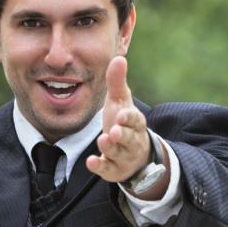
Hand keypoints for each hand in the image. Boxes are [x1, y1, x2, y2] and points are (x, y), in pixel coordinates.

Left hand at [86, 56, 150, 182]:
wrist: (134, 153)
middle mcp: (132, 140)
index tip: (122, 115)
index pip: (135, 120)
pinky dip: (100, 166)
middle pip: (129, 138)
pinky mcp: (114, 168)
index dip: (129, 118)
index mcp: (134, 122)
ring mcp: (123, 156)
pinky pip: (108, 169)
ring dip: (111, 148)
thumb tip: (119, 58)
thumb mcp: (120, 101)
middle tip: (114, 132)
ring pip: (119, 153)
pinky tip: (92, 161)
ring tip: (104, 140)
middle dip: (123, 135)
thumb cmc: (124, 122)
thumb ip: (117, 82)